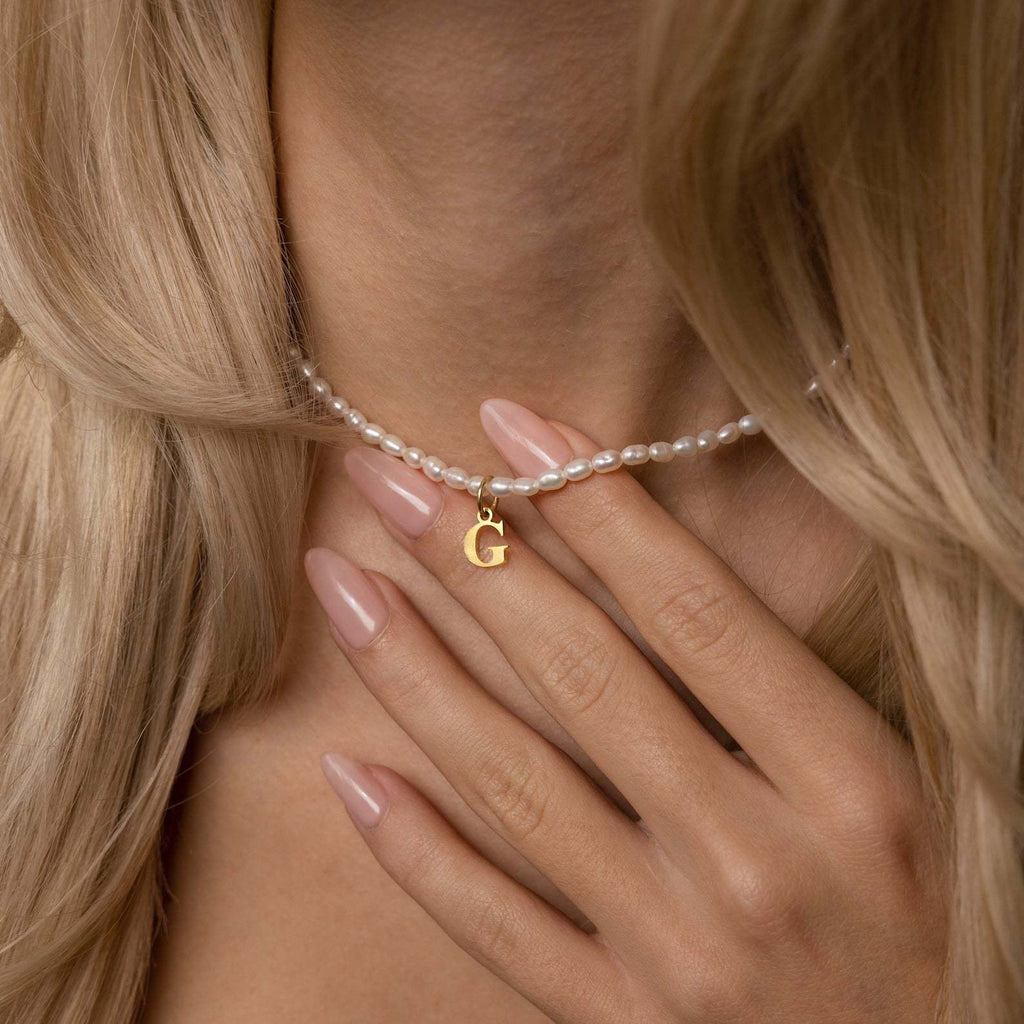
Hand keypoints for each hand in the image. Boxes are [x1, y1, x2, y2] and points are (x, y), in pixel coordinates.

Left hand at [304, 398, 946, 1022]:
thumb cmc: (939, 918)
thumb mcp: (909, 784)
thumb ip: (797, 689)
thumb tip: (656, 566)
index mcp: (850, 786)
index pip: (692, 609)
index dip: (595, 504)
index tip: (513, 425)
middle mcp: (755, 863)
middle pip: (582, 674)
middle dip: (472, 559)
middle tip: (385, 479)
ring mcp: (678, 954)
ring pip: (515, 782)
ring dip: (411, 671)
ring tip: (338, 582)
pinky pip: (495, 924)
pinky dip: (413, 847)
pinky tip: (344, 770)